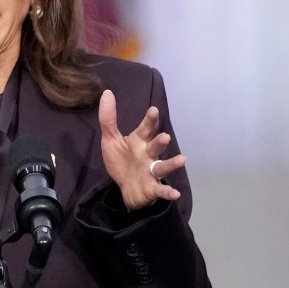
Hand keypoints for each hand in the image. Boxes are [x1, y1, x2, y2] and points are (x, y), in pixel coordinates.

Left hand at [98, 90, 183, 210]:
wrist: (125, 187)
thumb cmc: (122, 160)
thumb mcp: (111, 140)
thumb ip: (108, 118)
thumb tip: (107, 93)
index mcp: (139, 141)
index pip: (146, 129)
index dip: (150, 120)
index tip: (153, 110)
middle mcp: (148, 154)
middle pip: (156, 146)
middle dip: (160, 141)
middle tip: (165, 137)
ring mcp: (151, 171)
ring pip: (162, 166)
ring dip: (171, 163)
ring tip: (181, 160)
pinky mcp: (151, 187)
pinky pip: (160, 190)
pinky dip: (168, 192)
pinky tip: (175, 194)